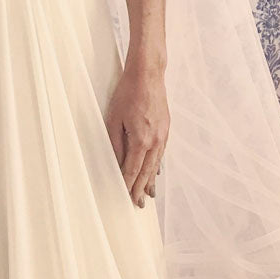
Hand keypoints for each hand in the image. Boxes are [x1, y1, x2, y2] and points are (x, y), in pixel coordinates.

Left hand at [104, 64, 169, 207]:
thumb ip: (115, 144)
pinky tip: (156, 171)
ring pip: (156, 163)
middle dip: (142, 189)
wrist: (148, 74)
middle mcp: (155, 140)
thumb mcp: (113, 119)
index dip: (129, 185)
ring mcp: (162, 134)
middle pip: (147, 171)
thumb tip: (117, 163)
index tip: (126, 197)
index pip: (133, 170)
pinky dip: (157, 164)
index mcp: (141, 139)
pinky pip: (161, 152)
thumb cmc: (127, 93)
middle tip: (139, 204)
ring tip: (150, 194)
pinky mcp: (165, 128)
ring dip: (152, 180)